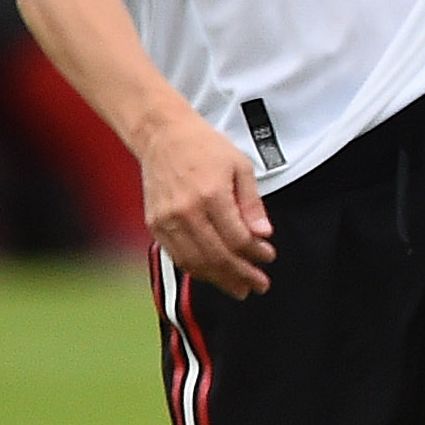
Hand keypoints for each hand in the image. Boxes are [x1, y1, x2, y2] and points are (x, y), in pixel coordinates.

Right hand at [138, 116, 275, 296]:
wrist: (162, 135)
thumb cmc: (205, 147)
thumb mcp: (240, 166)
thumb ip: (252, 203)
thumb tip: (263, 234)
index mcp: (210, 195)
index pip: (238, 238)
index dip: (256, 253)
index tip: (269, 257)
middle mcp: (186, 211)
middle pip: (217, 256)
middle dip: (241, 275)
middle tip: (259, 285)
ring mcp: (167, 220)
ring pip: (195, 262)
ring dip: (220, 280)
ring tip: (240, 288)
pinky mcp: (155, 225)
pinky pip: (178, 256)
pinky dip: (197, 270)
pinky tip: (214, 274)